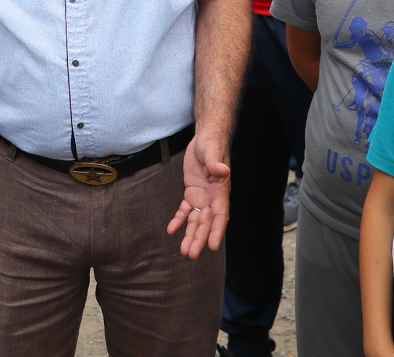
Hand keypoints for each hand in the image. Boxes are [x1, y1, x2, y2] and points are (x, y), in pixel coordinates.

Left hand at [166, 132, 230, 257]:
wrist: (205, 138)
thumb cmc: (211, 143)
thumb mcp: (211, 150)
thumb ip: (216, 162)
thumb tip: (222, 171)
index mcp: (221, 190)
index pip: (220, 215)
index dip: (216, 231)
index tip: (212, 246)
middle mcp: (213, 198)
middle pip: (206, 222)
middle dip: (199, 239)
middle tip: (191, 255)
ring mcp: (202, 197)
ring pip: (196, 221)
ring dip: (190, 235)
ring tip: (184, 251)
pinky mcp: (192, 193)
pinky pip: (185, 210)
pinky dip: (179, 220)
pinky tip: (171, 230)